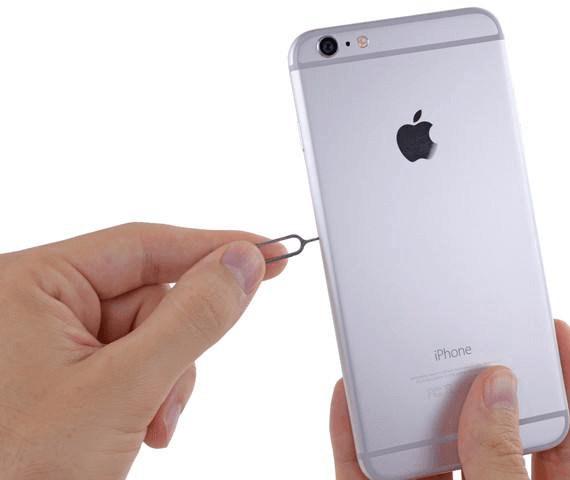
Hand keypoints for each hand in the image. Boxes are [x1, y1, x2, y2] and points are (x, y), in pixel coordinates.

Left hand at [0, 223, 286, 479]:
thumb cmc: (22, 468)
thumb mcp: (124, 387)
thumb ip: (192, 318)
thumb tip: (242, 263)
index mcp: (32, 284)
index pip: (144, 246)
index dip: (213, 247)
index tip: (269, 254)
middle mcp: (38, 303)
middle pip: (149, 297)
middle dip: (174, 351)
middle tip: (166, 401)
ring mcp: (50, 339)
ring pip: (148, 335)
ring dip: (164, 381)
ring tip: (147, 426)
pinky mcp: (65, 370)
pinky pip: (132, 361)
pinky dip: (149, 393)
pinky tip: (136, 427)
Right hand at [329, 320, 569, 478]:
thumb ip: (499, 462)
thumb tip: (493, 390)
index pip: (559, 439)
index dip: (563, 383)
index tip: (554, 328)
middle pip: (475, 427)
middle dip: (465, 377)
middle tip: (459, 328)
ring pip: (411, 443)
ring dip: (398, 396)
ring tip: (395, 347)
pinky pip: (357, 465)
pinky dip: (348, 429)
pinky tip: (347, 393)